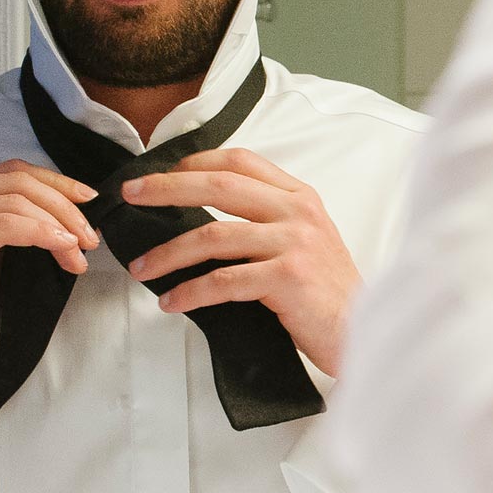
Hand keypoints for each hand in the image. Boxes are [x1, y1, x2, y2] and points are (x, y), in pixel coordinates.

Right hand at [0, 161, 100, 388]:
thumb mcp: (11, 253)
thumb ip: (30, 222)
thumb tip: (80, 207)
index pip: (15, 172)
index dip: (57, 182)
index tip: (90, 200)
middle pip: (18, 181)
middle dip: (63, 205)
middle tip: (90, 235)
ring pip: (16, 201)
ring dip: (58, 224)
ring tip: (79, 252)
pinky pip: (6, 223)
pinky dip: (41, 232)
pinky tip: (63, 248)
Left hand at [119, 148, 361, 376]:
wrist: (360, 330)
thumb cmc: (328, 292)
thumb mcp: (306, 239)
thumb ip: (269, 219)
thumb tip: (204, 217)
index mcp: (300, 196)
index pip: (239, 161)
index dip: (194, 163)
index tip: (161, 175)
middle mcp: (298, 212)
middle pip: (217, 186)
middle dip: (166, 189)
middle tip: (131, 197)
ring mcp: (294, 244)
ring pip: (213, 236)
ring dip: (169, 253)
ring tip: (143, 268)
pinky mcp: (287, 279)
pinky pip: (223, 281)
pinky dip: (190, 292)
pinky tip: (173, 302)